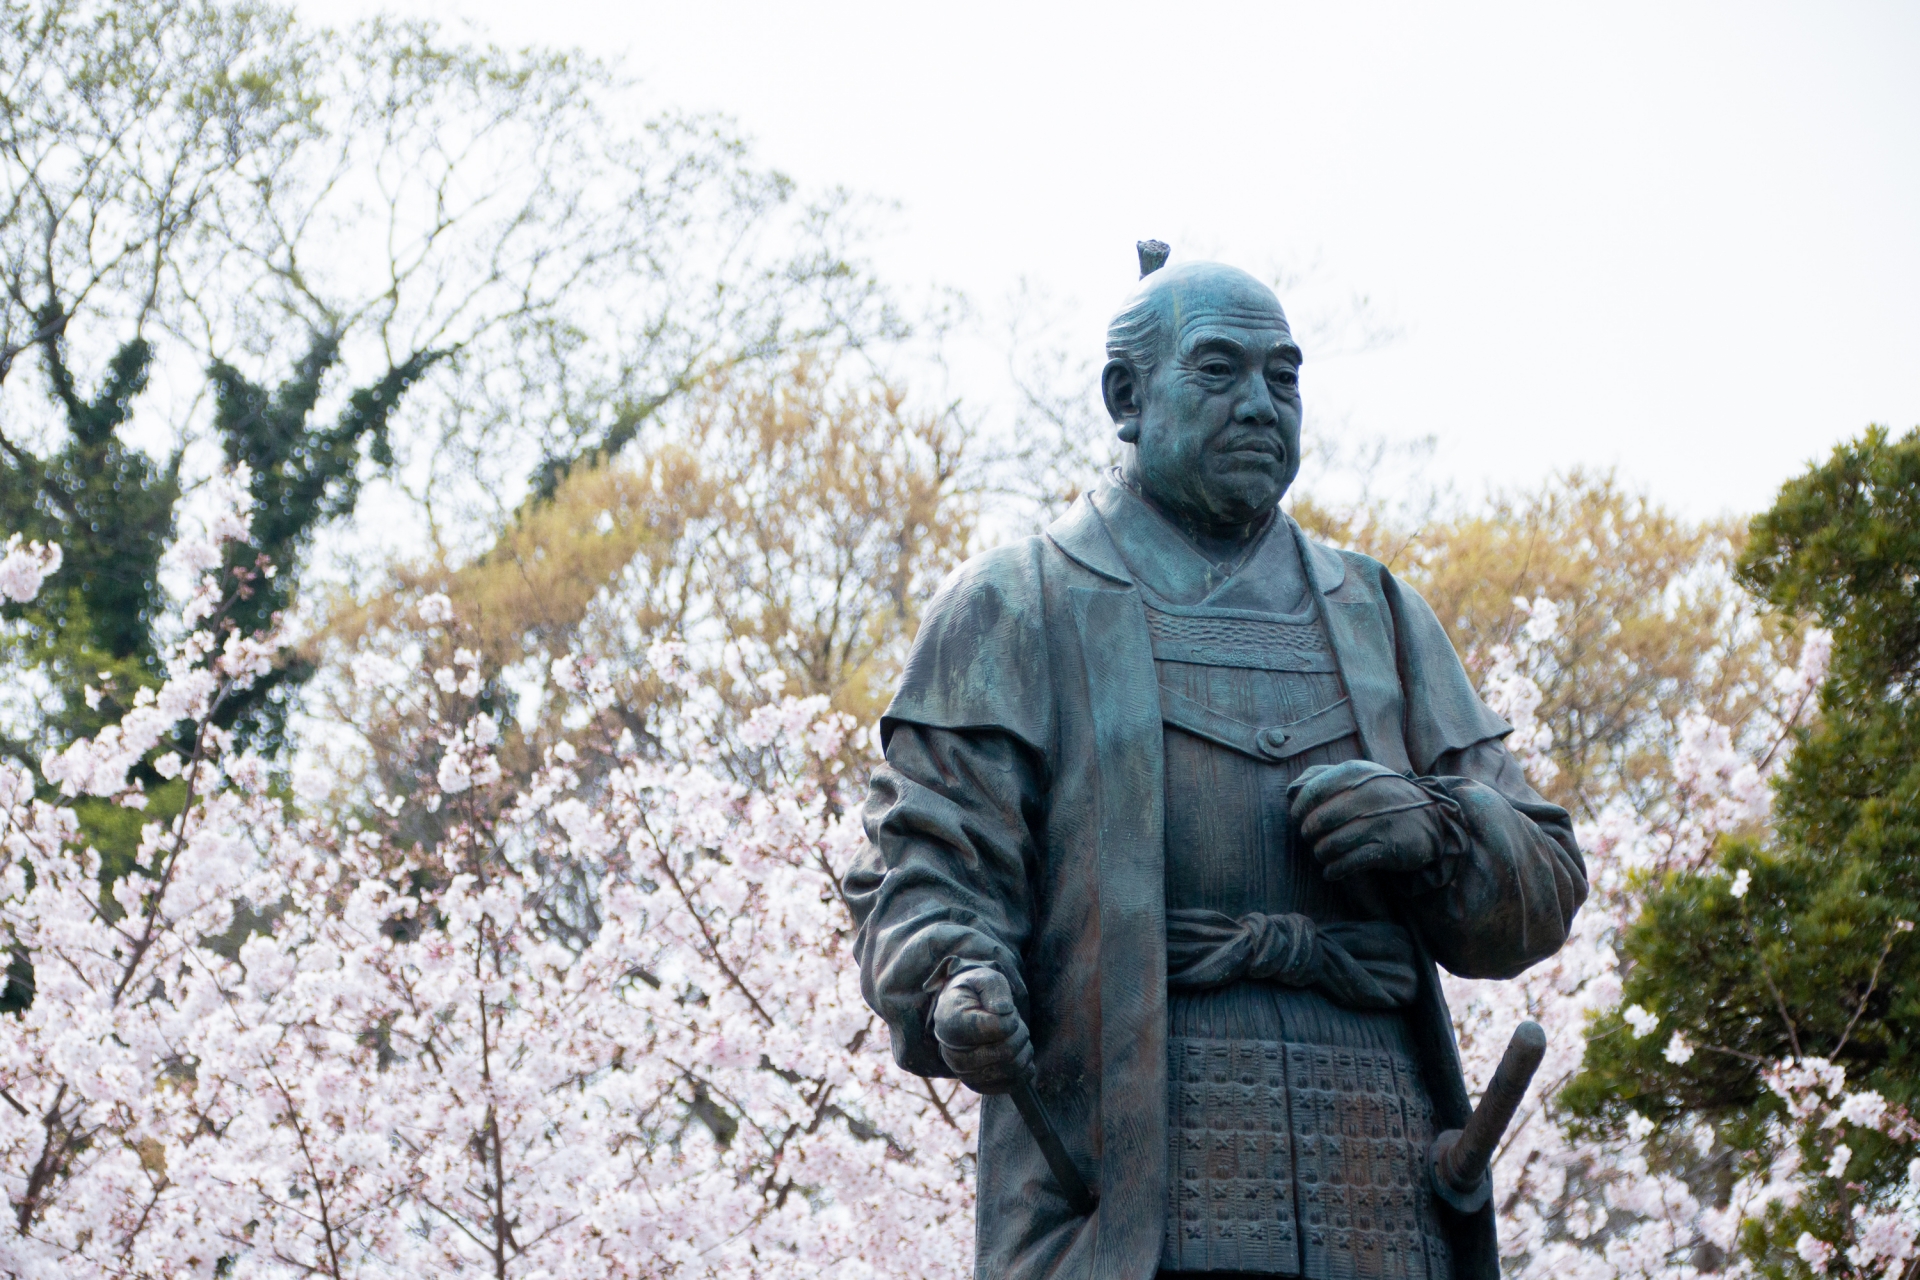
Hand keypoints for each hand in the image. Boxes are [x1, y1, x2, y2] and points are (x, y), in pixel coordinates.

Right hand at [934, 967, 1032, 1094]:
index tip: (1004, 1008)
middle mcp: (952, 1054)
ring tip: (1013, 1034)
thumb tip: (1004, 1011)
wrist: (962, 1011)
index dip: (1011, 1016)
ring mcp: (964, 1073)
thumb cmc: (975, 992)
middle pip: (1007, 1051)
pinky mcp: (978, 1085)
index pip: (999, 1028)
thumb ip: (994, 987)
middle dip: (1020, 1032)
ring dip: (1023, 1048)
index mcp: (951, 1024)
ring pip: (1012, 1068)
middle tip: (1012, 1020)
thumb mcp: (983, 977)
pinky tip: (1017, 1051)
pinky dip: (1024, 1067)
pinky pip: (1013, 1084)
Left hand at [1291, 760, 1444, 882]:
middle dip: (1309, 834)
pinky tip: (1333, 871)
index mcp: (1355, 773)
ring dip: (1321, 854)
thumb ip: (1322, 776)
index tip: (1299, 819)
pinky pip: (1348, 863)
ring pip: (1330, 845)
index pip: (1311, 793)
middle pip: (1318, 822)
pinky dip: (1334, 870)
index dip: (1299, 810)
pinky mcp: (1388, 848)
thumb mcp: (1358, 775)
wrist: (1432, 818)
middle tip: (1313, 839)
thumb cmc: (1384, 796)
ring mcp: (1378, 822)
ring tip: (1324, 855)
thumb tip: (1290, 791)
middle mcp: (1367, 795)